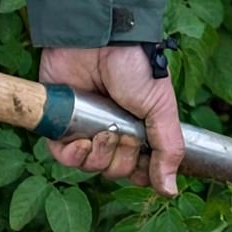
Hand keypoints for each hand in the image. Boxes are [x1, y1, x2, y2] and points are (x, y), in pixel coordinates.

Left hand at [39, 46, 183, 196]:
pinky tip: (79, 140)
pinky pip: (62, 157)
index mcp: (140, 131)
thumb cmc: (135, 68)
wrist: (99, 41)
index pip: (139, 170)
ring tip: (100, 132)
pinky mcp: (60, 123)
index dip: (141, 172)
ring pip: (89, 167)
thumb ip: (168, 149)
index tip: (142, 160)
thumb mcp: (161, 109)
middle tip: (121, 132)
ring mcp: (86, 128)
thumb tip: (171, 190)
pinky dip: (71, 155)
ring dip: (96, 155)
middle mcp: (113, 132)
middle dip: (119, 159)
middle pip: (114, 171)